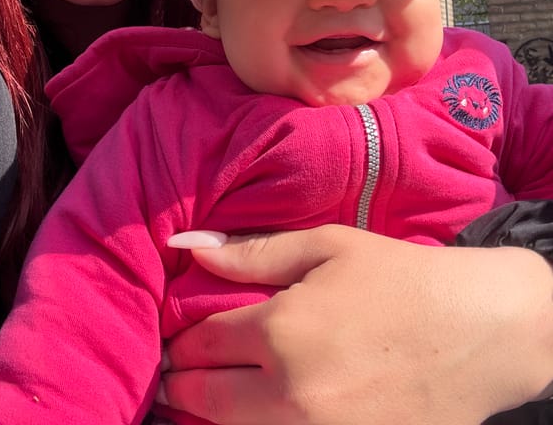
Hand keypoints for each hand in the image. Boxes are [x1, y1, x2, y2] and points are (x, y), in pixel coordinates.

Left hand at [160, 225, 552, 424]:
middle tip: (176, 372)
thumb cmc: (400, 277)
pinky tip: (260, 408)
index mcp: (280, 330)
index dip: (180, 341)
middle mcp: (289, 392)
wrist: (479, 330)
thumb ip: (252, 251)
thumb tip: (186, 248)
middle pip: (205, 398)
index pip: (201, 343)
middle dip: (182, 382)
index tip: (175, 338)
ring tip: (207, 391)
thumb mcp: (326, 246)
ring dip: (212, 411)